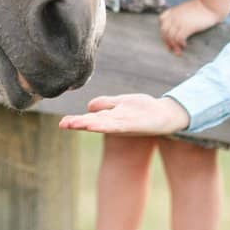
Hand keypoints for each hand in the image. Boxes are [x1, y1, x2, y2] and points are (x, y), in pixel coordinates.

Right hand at [59, 94, 189, 134]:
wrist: (167, 115)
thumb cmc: (144, 110)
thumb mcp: (122, 104)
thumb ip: (106, 104)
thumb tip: (89, 107)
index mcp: (112, 118)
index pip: (91, 119)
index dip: (77, 121)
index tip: (62, 123)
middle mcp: (116, 122)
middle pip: (94, 122)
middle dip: (79, 124)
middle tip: (62, 125)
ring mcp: (125, 123)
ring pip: (103, 124)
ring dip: (89, 124)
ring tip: (75, 124)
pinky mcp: (135, 123)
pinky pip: (119, 124)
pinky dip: (107, 124)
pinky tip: (97, 125)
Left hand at [159, 0, 229, 55]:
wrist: (211, 5)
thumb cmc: (202, 6)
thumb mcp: (186, 8)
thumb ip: (180, 14)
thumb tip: (180, 24)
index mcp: (174, 10)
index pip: (162, 20)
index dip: (163, 29)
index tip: (167, 36)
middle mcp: (174, 16)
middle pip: (164, 31)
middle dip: (166, 41)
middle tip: (171, 48)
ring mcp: (180, 21)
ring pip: (170, 36)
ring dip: (173, 46)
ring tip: (178, 51)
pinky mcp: (188, 27)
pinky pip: (179, 38)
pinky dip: (180, 44)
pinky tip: (184, 45)